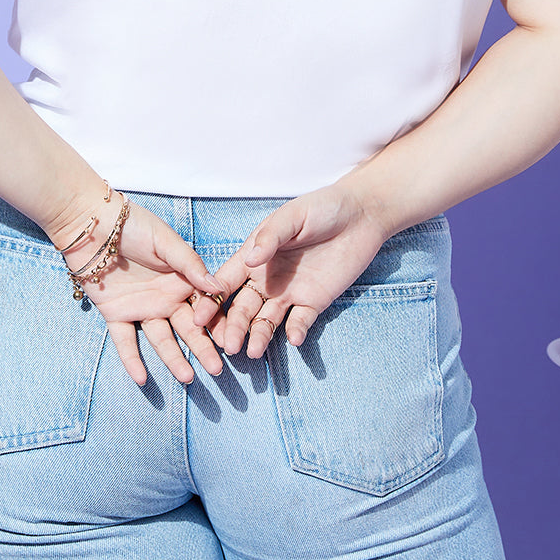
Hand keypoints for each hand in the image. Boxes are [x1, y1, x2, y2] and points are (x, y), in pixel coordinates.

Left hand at [67, 198, 224, 386]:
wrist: (93, 224)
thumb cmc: (133, 224)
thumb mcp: (165, 241)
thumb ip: (189, 264)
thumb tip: (217, 286)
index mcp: (181, 280)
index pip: (205, 306)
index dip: (218, 323)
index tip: (232, 341)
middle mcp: (165, 298)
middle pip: (187, 328)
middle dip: (203, 348)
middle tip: (218, 369)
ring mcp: (141, 308)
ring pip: (160, 339)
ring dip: (173, 359)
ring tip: (188, 379)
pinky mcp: (115, 314)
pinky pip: (125, 341)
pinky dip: (132, 360)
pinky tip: (142, 380)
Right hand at [189, 182, 391, 358]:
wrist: (362, 215)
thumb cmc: (322, 207)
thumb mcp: (293, 216)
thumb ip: (271, 237)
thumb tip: (250, 259)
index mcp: (254, 256)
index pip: (225, 282)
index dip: (211, 300)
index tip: (197, 318)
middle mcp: (267, 279)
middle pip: (243, 308)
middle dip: (233, 327)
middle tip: (228, 346)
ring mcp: (290, 292)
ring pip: (266, 320)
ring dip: (258, 335)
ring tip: (253, 352)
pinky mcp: (314, 301)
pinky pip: (301, 321)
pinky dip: (296, 331)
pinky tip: (293, 338)